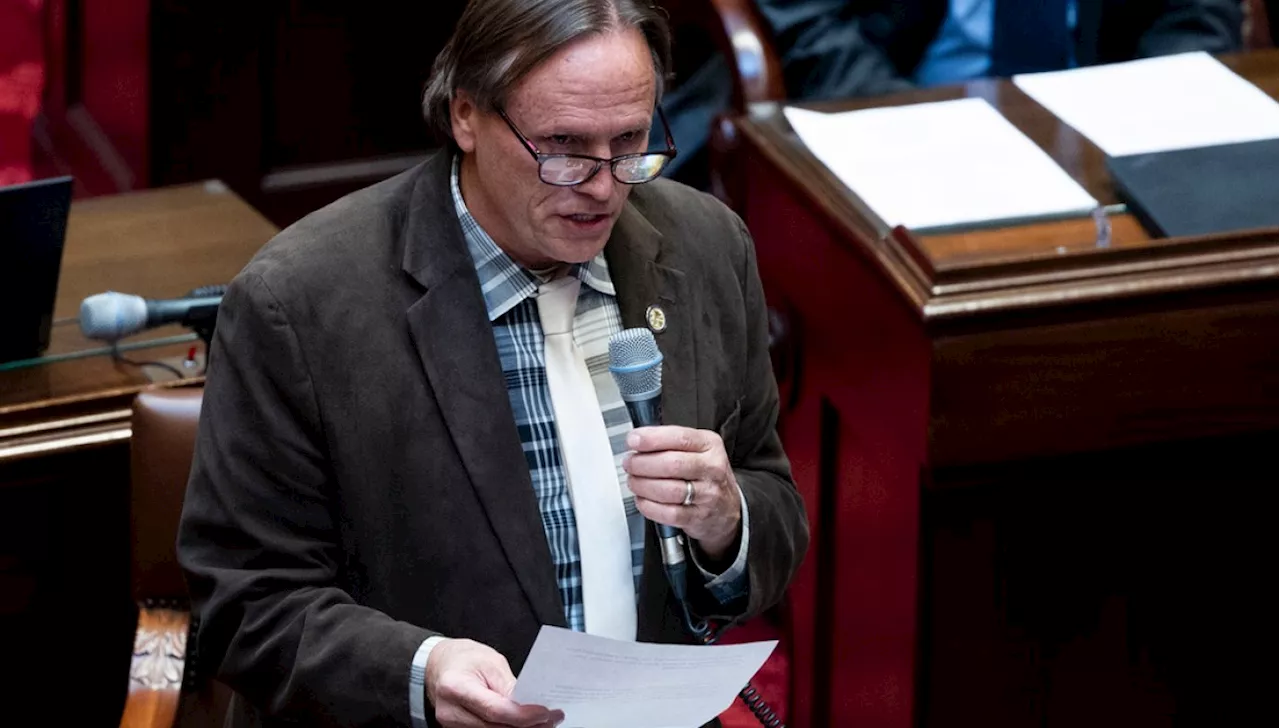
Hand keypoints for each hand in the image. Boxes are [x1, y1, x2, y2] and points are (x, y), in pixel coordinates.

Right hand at [426, 638, 562, 727]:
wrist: (441, 666)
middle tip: (553, 718)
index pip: (495, 710)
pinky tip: (525, 725)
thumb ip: (509, 685)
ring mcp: (451, 725)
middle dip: (528, 726)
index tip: (547, 712)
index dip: (524, 715)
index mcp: (455, 687)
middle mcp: (450, 711)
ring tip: (542, 722)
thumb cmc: (466, 659)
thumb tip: (531, 705)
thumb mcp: (491, 662)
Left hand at [623, 426, 742, 561]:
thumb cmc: (705, 474)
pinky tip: (642, 499)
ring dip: (642, 485)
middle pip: (671, 464)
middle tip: (630, 464)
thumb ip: (670, 442)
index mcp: (710, 445)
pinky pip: (667, 513)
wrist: (726, 507)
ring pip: (667, 490)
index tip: (633, 440)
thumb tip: (637, 440)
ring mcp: (707, 494)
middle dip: (642, 464)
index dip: (651, 439)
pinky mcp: (697, 517)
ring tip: (634, 481)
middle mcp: (711, 468)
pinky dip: (648, 506)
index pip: (679, 438)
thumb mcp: (698, 449)